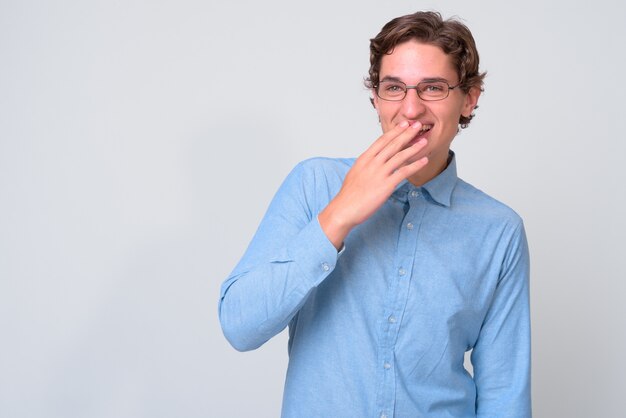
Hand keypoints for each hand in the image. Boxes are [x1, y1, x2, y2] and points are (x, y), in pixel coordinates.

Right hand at [318, 121, 428, 248]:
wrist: (344, 209)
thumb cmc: (349, 194)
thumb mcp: (355, 173)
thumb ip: (366, 165)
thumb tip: (373, 161)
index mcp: (364, 159)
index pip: (381, 141)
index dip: (394, 131)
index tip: (403, 124)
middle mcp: (372, 163)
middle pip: (392, 144)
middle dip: (406, 133)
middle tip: (417, 125)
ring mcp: (379, 173)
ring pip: (400, 156)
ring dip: (414, 147)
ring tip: (424, 141)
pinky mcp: (386, 185)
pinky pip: (404, 172)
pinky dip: (415, 165)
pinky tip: (424, 161)